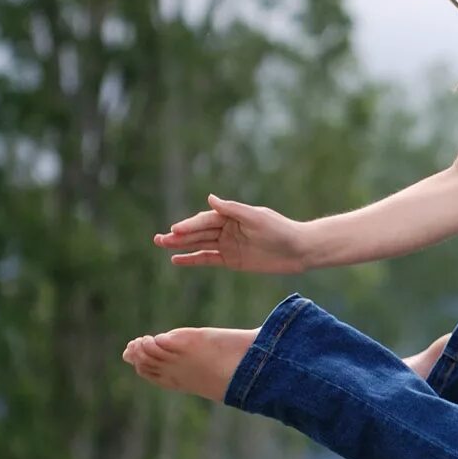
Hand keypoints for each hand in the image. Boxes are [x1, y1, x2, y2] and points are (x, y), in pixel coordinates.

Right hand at [154, 194, 307, 273]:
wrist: (298, 250)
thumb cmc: (280, 230)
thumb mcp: (257, 218)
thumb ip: (233, 209)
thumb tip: (210, 198)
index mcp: (232, 215)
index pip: (206, 221)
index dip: (190, 226)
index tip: (175, 230)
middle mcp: (227, 228)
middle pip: (199, 232)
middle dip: (179, 235)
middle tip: (158, 239)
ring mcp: (228, 244)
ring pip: (200, 245)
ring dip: (181, 246)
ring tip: (161, 245)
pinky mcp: (232, 260)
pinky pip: (208, 259)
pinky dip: (193, 259)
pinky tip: (177, 260)